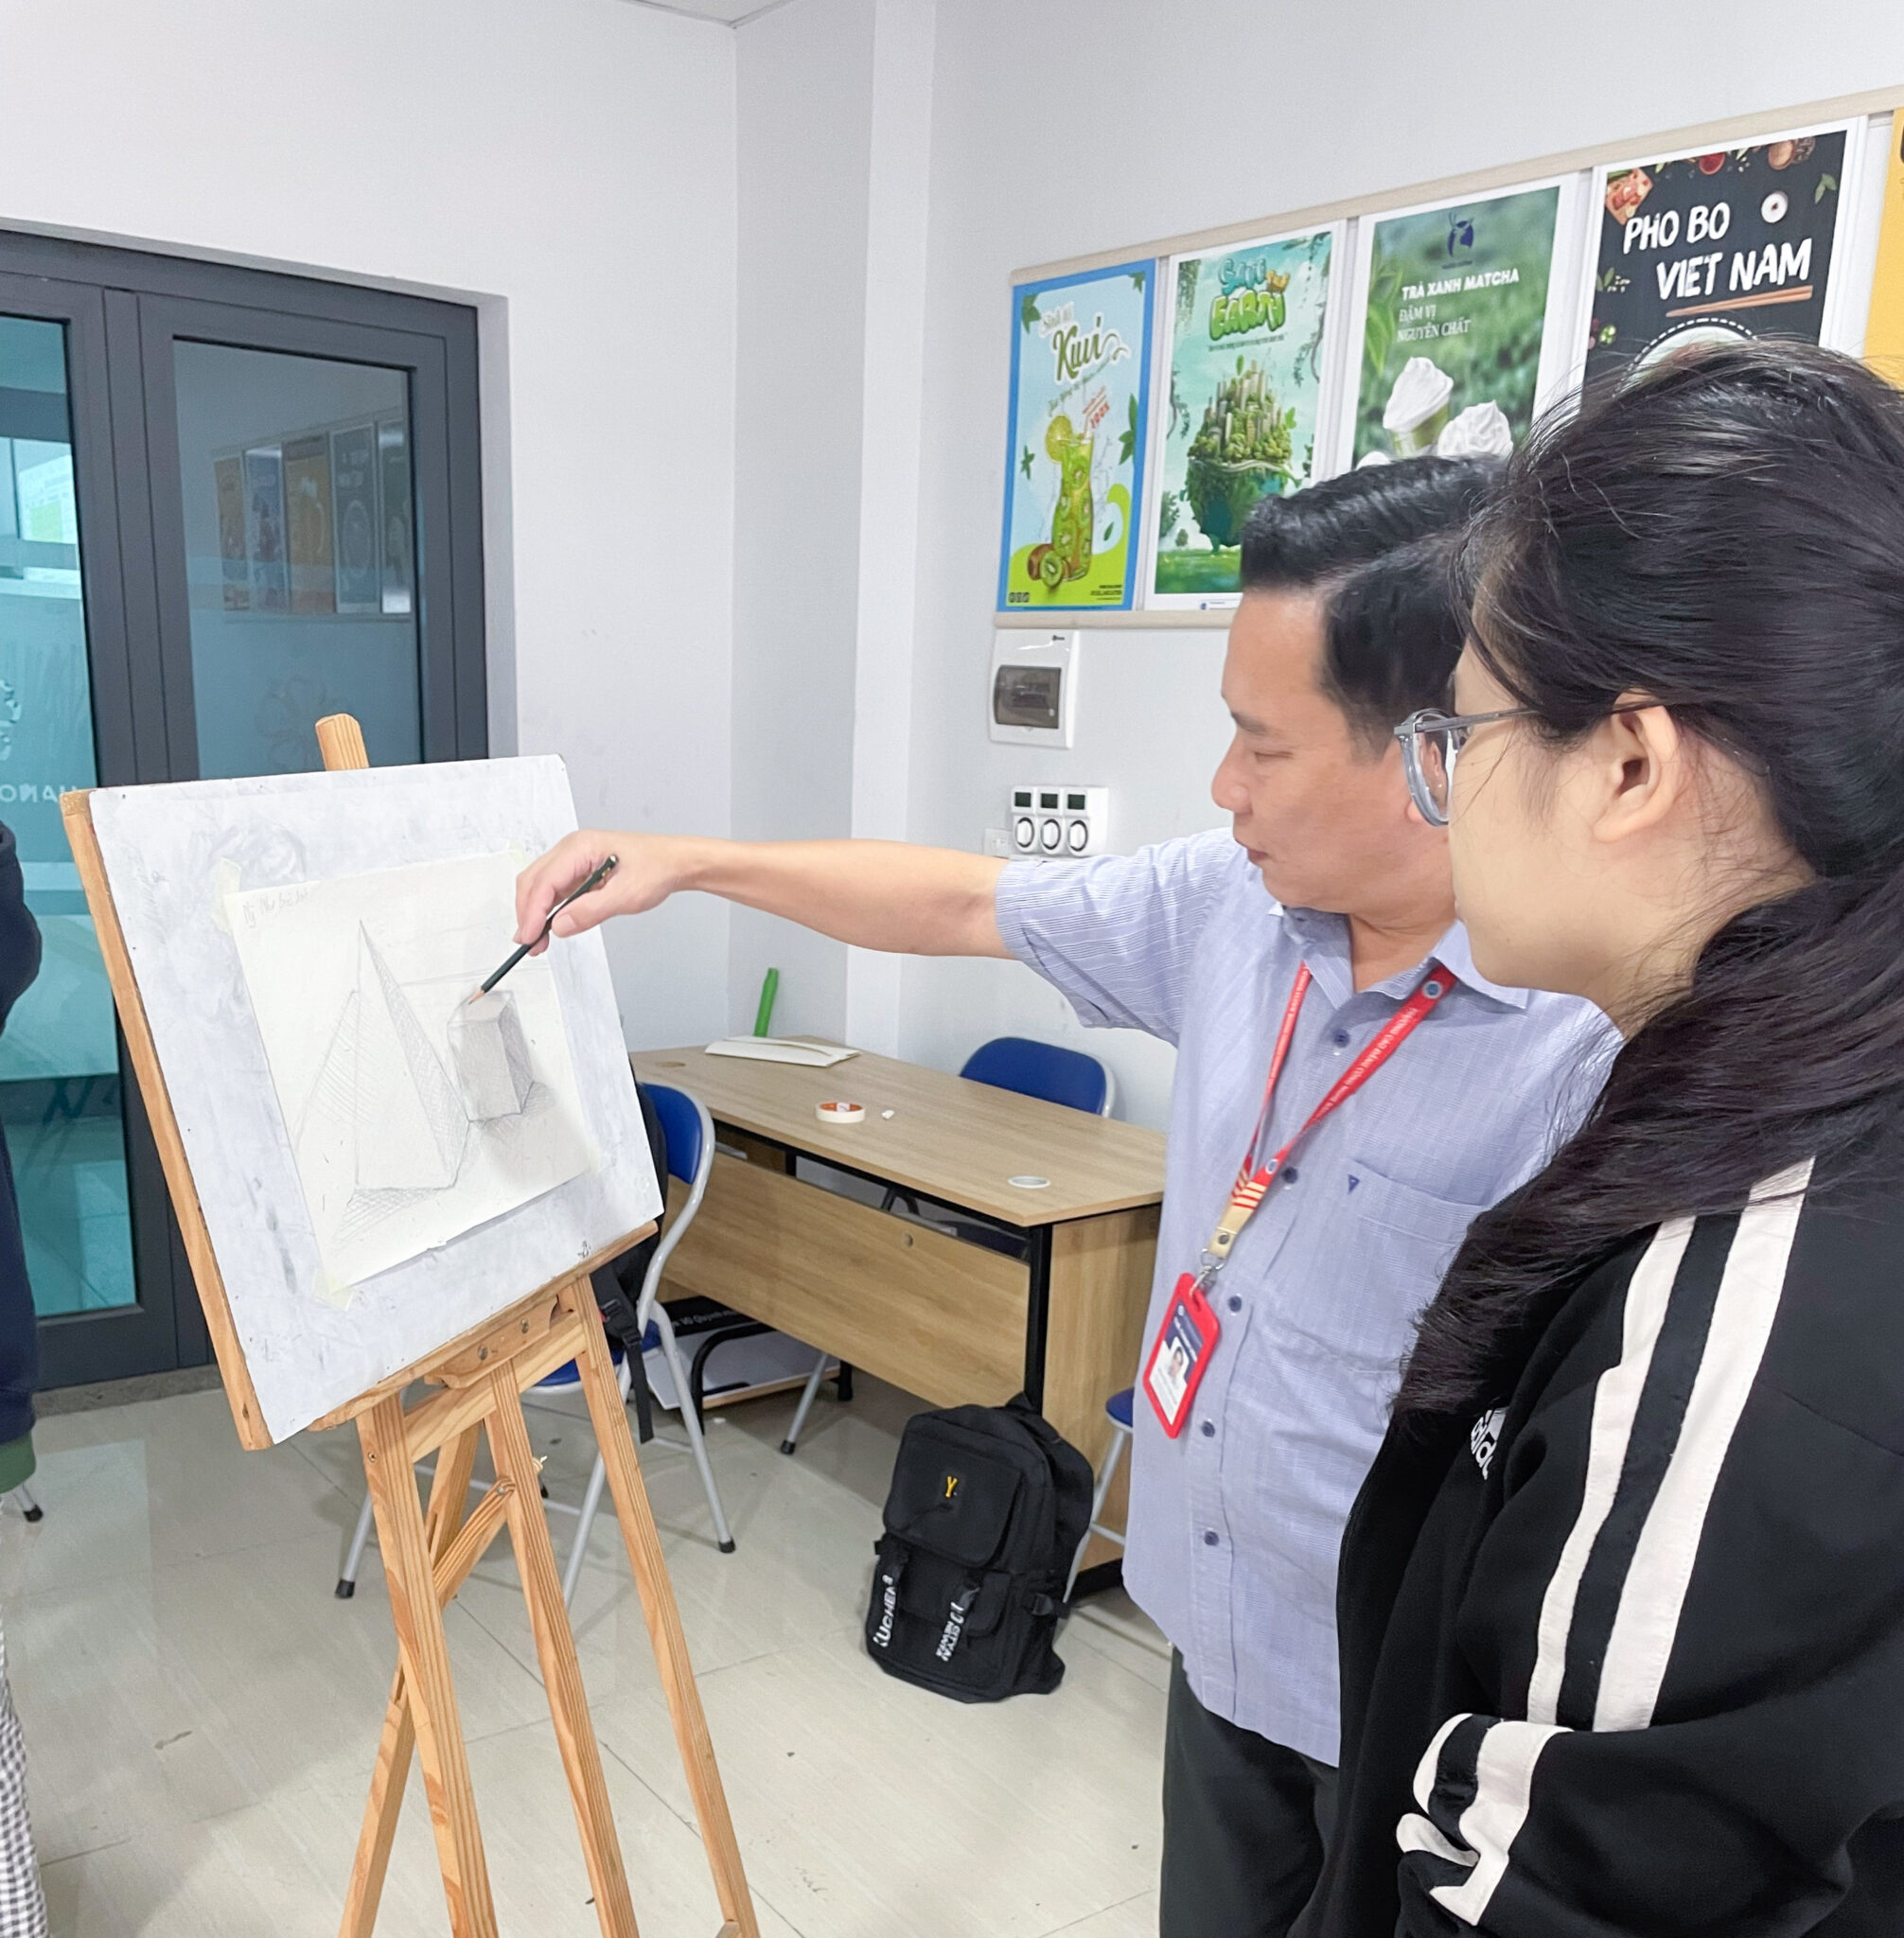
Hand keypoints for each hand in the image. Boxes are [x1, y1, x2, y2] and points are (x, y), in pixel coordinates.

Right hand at [514, 831, 684, 950]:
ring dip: (534, 913)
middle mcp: (572, 849)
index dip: (532, 912)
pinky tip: (549, 927)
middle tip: (529, 944)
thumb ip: (590, 911)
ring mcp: (573, 859)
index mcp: (580, 848)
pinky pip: (554, 889)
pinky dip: (547, 909)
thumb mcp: (626, 895)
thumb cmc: (656, 868)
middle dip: (527, 914)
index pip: (544, 882)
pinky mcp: (578, 870)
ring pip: (540, 886)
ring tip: (537, 941)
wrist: (674, 862)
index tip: (529, 937)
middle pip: (533, 881)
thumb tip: (559, 926)